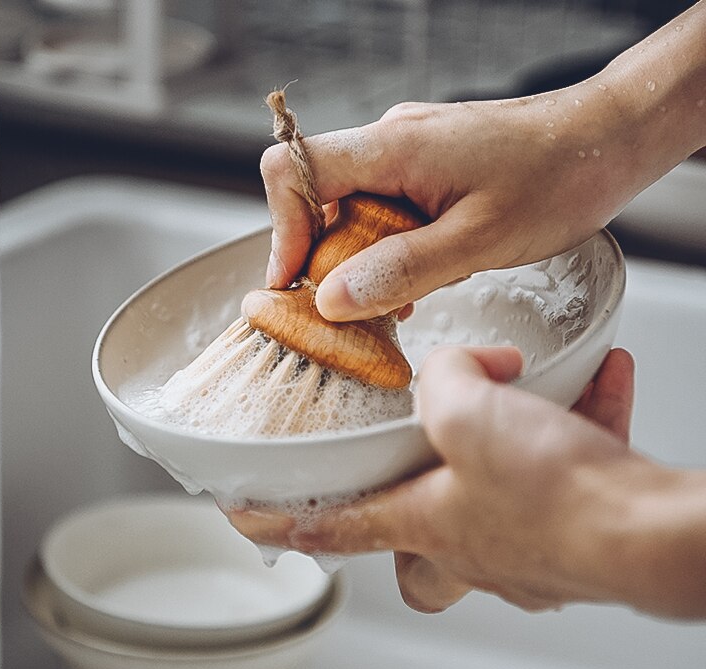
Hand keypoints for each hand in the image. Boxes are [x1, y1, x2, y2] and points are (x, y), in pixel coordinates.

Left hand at [227, 346, 705, 617]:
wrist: (654, 534)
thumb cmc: (559, 496)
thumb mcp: (471, 415)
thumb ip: (446, 383)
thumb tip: (453, 370)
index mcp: (427, 525)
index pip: (330, 529)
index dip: (280, 521)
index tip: (245, 519)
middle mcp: (472, 549)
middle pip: (418, 559)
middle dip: (403, 523)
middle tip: (406, 483)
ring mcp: (527, 551)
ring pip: (496, 514)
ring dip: (503, 455)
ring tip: (523, 402)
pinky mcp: (579, 535)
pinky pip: (568, 477)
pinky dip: (577, 427)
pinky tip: (599, 381)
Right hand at [261, 3, 705, 321]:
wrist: (607, 140)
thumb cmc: (558, 179)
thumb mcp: (477, 241)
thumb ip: (401, 270)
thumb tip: (333, 298)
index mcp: (394, 147)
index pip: (295, 171)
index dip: (282, 230)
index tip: (295, 284)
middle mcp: (391, 142)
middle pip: (317, 196)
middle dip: (323, 256)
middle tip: (348, 308)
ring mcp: (407, 153)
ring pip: (349, 207)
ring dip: (357, 258)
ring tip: (390, 300)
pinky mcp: (425, 168)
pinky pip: (382, 208)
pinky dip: (384, 249)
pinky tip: (414, 279)